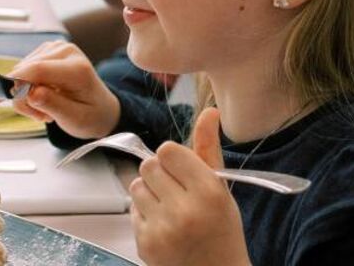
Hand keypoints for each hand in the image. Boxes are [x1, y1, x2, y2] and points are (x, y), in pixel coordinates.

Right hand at [6, 40, 121, 139]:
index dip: (14, 82)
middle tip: (40, 117)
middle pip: (25, 70)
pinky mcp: (45, 51)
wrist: (101, 108)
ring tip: (45, 109)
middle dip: (23, 97)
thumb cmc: (90, 115)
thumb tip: (31, 94)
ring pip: (20, 70)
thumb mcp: (75, 119)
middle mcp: (66, 51)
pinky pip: (22, 69)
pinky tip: (41, 97)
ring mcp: (55, 48)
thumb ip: (53, 105)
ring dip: (25, 94)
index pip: (38, 70)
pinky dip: (26, 87)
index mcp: (78, 69)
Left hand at [130, 107, 249, 265]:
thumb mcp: (222, 190)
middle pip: (149, 164)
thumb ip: (209, 150)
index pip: (169, 150)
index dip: (174, 158)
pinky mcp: (144, 243)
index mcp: (210, 193)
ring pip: (136, 184)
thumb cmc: (222, 230)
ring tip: (170, 208)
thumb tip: (209, 111)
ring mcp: (162, 229)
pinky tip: (164, 226)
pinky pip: (132, 208)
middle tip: (176, 191)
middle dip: (160, 174)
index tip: (184, 171)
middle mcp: (185, 211)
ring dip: (149, 192)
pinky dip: (144, 213)